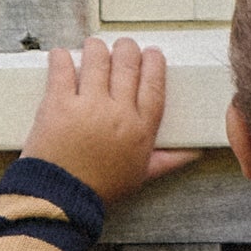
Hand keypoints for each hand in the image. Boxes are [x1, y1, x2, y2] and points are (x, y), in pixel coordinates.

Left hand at [20, 37, 198, 207]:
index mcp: (141, 128)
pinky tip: (61, 58)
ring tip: (91, 50)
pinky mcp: (58, 104)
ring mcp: (88, 105)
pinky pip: (62, 66)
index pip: (154, 81)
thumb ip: (166, 160)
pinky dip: (61, 58)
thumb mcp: (139, 176)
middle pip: (128, 61)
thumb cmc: (98, 191)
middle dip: (125, 49)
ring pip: (97, 56)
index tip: (150, 54)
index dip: (152, 62)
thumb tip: (191, 154)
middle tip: (119, 49)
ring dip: (95, 49)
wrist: (60, 202)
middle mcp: (118, 112)